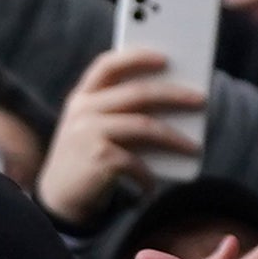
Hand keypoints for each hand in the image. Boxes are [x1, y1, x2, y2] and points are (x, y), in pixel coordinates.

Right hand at [37, 46, 206, 221]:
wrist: (57, 201)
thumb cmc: (85, 161)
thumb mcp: (93, 129)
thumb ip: (119, 113)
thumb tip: (171, 103)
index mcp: (81, 98)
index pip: (108, 64)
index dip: (137, 57)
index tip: (166, 58)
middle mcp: (83, 111)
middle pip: (137, 93)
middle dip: (174, 94)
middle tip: (200, 100)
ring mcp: (88, 133)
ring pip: (144, 126)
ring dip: (174, 138)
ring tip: (194, 147)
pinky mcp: (98, 158)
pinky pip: (136, 162)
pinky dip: (148, 175)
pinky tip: (152, 185)